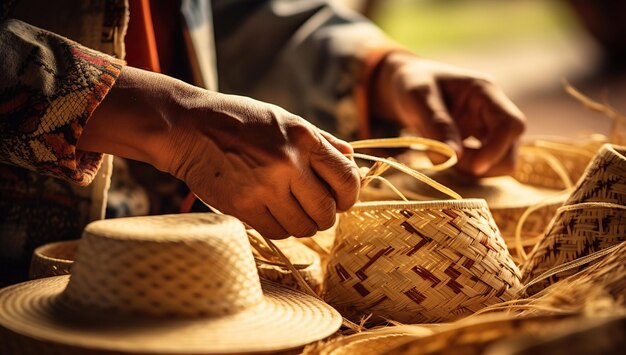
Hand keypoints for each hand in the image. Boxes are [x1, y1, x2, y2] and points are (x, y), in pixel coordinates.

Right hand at [79, 67, 359, 237]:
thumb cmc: (240, 121)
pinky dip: (280, 228)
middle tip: (313, 208)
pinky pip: (277, 233)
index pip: (347, 180)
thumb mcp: (285, 120)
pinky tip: (271, 213)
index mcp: (304, 138)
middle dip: (325, 215)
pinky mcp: (244, 207)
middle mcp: (289, 163)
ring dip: (302, 224)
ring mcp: (266, 187)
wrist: (189, 128)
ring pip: (304, 227)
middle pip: (327, 212)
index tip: (340, 199)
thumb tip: (351, 159)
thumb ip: (321, 141)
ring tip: (290, 209)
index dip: (349, 196)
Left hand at [371, 52, 525, 175]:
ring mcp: (489, 127)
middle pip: (511, 149)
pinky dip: (467, 170)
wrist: (406, 84)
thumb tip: (455, 155)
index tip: (473, 167)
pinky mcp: (480, 142)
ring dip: (474, 170)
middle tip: (450, 161)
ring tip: (444, 156)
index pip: (510, 124)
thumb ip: (436, 124)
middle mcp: (494, 110)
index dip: (496, 149)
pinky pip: (485, 165)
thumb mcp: (417, 97)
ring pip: (501, 162)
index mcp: (484, 92)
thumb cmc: (411, 84)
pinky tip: (447, 158)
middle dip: (484, 164)